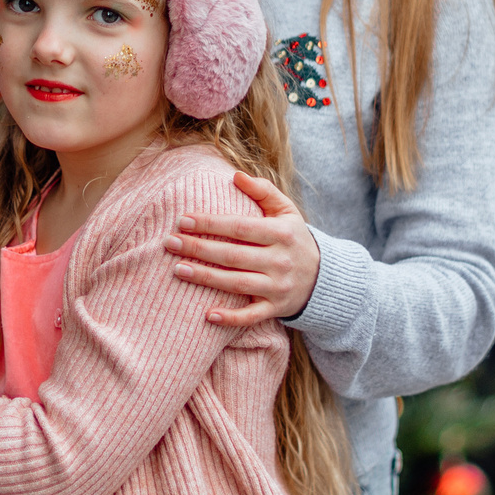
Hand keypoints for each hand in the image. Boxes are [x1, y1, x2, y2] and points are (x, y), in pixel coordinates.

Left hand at [164, 171, 321, 326]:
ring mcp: (278, 287)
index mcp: (281, 233)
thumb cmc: (294, 238)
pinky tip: (207, 315)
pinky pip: (251, 316)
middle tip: (170, 243)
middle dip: (199, 248)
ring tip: (178, 269)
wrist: (324, 277)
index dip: (210, 224)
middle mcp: (280, 260)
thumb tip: (236, 175)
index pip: (240, 227)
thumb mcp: (287, 211)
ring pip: (237, 283)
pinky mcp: (276, 308)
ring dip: (206, 278)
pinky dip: (231, 318)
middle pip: (233, 255)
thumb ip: (263, 191)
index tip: (183, 220)